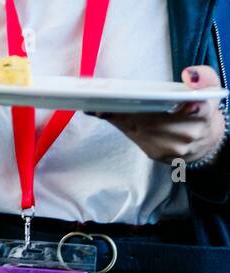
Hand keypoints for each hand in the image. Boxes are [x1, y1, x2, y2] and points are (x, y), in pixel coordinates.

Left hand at [92, 66, 226, 164]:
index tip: (154, 103)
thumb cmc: (201, 107)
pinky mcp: (156, 154)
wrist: (203, 139)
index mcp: (203, 113)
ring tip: (102, 104)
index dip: (177, 107)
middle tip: (108, 98)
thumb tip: (189, 75)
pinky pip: (135, 139)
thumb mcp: (211, 87)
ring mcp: (171, 147)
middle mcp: (187, 134)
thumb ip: (204, 76)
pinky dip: (121, 124)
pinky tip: (108, 114)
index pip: (194, 110)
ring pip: (140, 130)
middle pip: (154, 120)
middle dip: (130, 109)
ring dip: (120, 117)